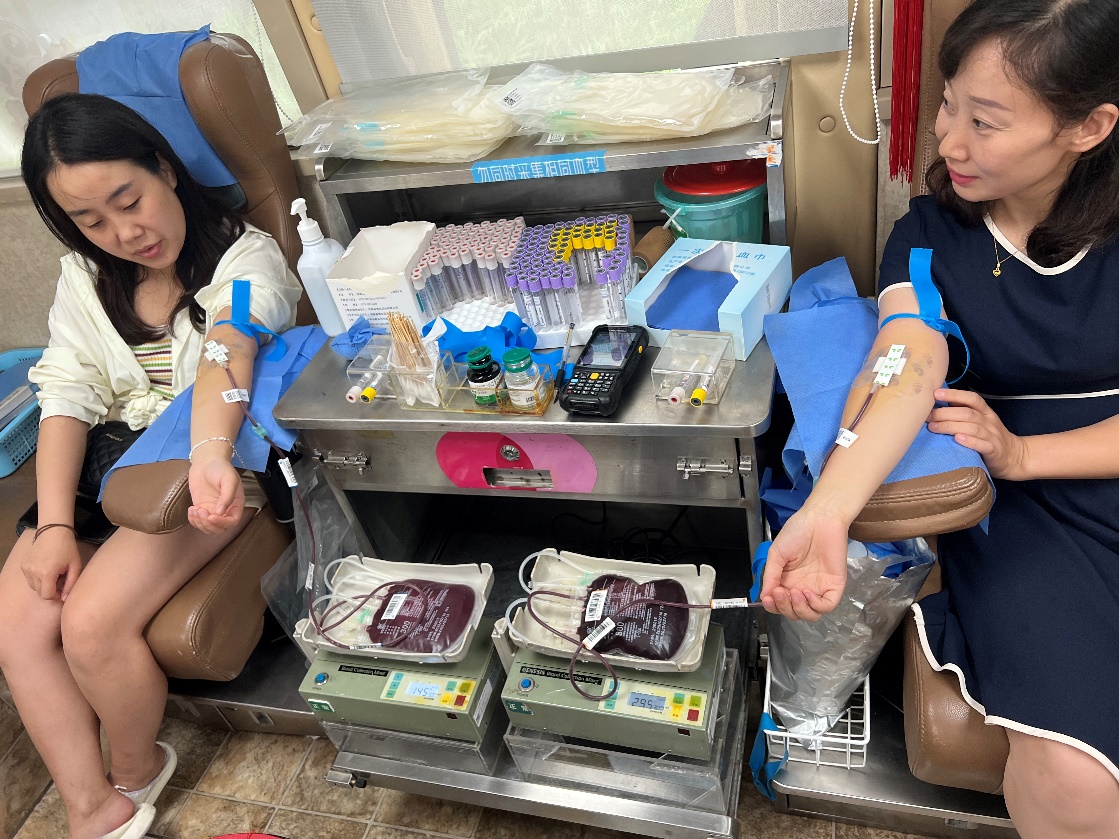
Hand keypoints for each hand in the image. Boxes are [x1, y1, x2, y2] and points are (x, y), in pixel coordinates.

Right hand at [22, 528, 82, 600]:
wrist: (53, 532)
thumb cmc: (68, 549)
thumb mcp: (75, 566)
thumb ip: (70, 584)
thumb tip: (64, 599)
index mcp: (46, 574)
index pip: (47, 596)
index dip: (57, 596)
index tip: (63, 590)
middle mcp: (33, 572)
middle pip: (40, 593)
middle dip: (50, 590)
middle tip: (59, 581)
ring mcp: (26, 569)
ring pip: (33, 587)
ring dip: (43, 585)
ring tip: (53, 575)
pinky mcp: (23, 565)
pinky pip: (29, 579)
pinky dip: (37, 578)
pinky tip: (46, 569)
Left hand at [188, 456, 244, 533]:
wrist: (206, 461)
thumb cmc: (220, 468)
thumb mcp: (228, 479)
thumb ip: (228, 495)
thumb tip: (221, 512)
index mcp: (236, 504)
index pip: (232, 521)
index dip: (222, 523)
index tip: (211, 516)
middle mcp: (225, 511)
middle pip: (220, 529)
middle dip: (209, 524)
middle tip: (201, 511)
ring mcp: (212, 511)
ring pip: (208, 528)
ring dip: (200, 523)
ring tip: (194, 509)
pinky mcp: (201, 509)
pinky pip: (198, 522)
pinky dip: (193, 520)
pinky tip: (191, 509)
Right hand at [760, 505, 848, 620]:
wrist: (820, 520)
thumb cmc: (797, 532)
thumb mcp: (776, 554)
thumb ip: (771, 576)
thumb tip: (764, 596)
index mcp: (787, 580)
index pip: (779, 604)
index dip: (773, 606)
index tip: (768, 598)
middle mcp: (802, 587)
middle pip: (793, 612)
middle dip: (784, 607)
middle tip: (780, 591)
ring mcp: (819, 588)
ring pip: (810, 614)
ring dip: (799, 609)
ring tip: (795, 592)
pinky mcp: (834, 586)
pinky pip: (826, 606)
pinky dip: (815, 605)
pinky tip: (807, 593)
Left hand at [927, 388, 1028, 478]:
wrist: (1014, 457)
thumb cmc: (989, 437)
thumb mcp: (979, 421)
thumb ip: (963, 412)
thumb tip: (938, 402)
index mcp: (985, 412)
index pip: (972, 399)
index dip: (954, 394)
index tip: (936, 394)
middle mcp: (989, 421)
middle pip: (967, 413)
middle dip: (945, 413)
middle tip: (927, 416)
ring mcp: (992, 436)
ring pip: (972, 428)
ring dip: (951, 426)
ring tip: (933, 427)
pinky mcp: (994, 451)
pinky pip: (983, 445)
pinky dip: (970, 441)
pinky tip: (957, 439)